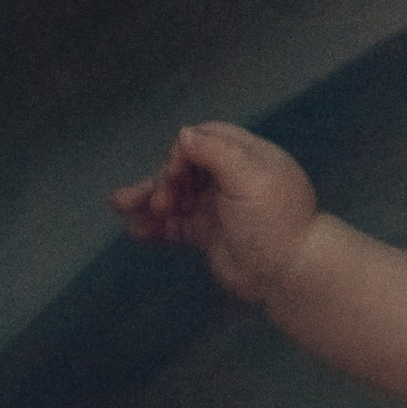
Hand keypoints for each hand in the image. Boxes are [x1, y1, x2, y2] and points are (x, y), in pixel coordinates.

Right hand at [112, 121, 319, 306]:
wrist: (287, 273)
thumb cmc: (272, 218)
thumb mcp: (250, 175)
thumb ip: (216, 151)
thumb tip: (183, 135)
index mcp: (247, 158)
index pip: (206, 139)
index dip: (184, 151)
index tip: (175, 171)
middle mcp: (231, 179)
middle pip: (185, 168)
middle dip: (163, 179)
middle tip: (159, 200)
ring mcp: (217, 208)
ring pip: (175, 196)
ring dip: (148, 200)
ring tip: (119, 206)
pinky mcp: (207, 235)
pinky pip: (175, 225)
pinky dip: (155, 226)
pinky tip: (136, 232)